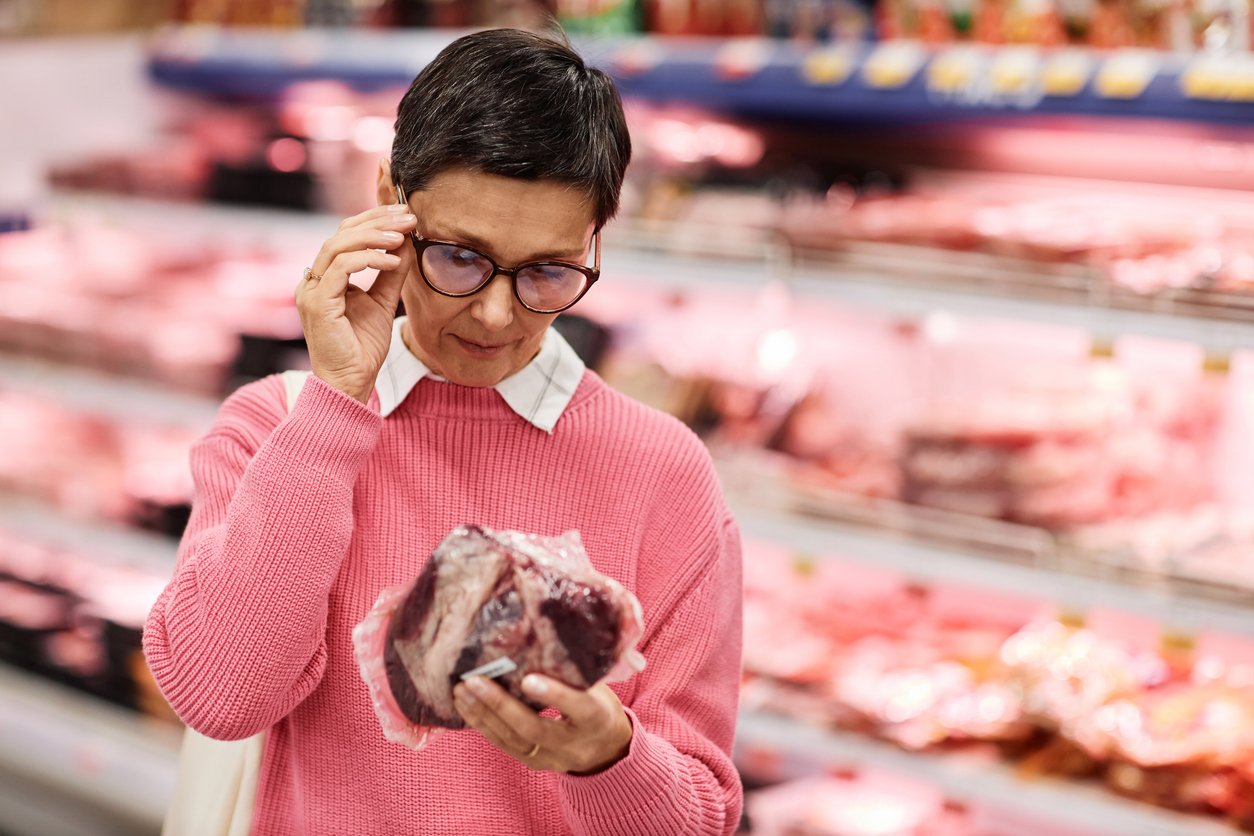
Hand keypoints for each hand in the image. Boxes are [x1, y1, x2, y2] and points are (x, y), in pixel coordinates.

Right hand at [295, 205, 416, 403]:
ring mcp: (311, 291)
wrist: (351, 383)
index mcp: (325, 277)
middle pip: (341, 234)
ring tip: (402, 237)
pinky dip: (368, 259)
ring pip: (338, 246)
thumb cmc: (363, 348)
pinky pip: (341, 269)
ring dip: (374, 237)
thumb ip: (391, 273)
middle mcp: (313, 280)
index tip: (404, 214)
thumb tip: (406, 243)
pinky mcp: (317, 303)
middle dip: (377, 221)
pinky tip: (393, 262)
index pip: (346, 235)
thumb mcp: (382, 302)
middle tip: (408, 217)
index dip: (374, 220)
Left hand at [453, 675, 632, 774]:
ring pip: (514, 740)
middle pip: (534, 729)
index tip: (527, 678)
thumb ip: (575, 670)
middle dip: (501, 705)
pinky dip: (483, 726)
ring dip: (484, 716)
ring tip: (461, 692)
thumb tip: (543, 635)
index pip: (578, 707)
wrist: (607, 748)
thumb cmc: (600, 704)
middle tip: (473, 681)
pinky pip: (505, 746)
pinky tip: (466, 707)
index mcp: (597, 719)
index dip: (553, 695)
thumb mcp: (599, 686)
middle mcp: (574, 744)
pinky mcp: (534, 763)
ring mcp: (552, 758)